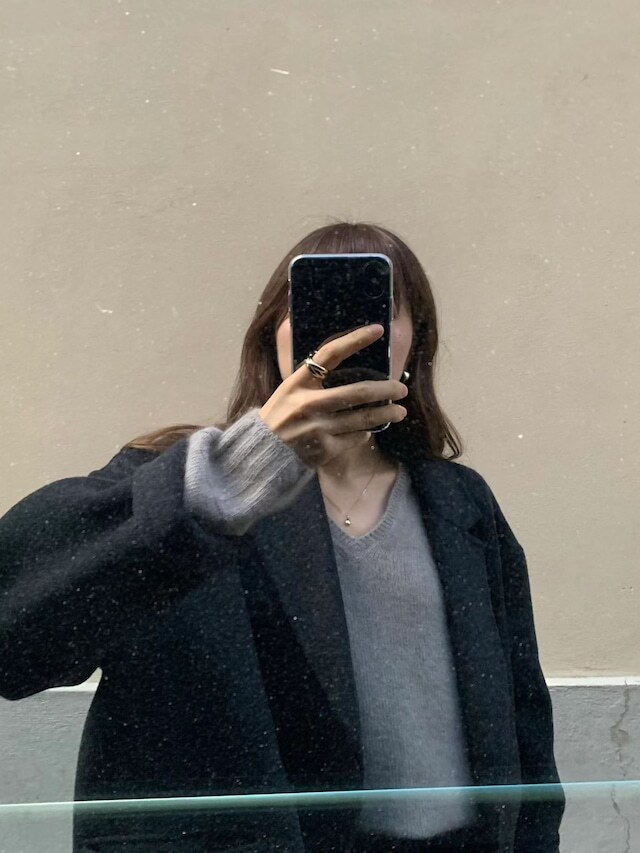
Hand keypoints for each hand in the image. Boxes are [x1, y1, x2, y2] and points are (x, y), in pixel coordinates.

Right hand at [259, 324, 408, 469]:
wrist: (264, 450)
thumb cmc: (282, 414)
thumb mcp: (290, 389)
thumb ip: (314, 377)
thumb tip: (349, 362)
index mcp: (299, 382)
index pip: (330, 354)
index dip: (355, 340)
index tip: (378, 330)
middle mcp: (308, 403)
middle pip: (358, 392)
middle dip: (385, 389)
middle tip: (401, 388)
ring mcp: (317, 428)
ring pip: (362, 418)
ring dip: (386, 413)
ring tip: (400, 411)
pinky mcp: (324, 449)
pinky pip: (354, 438)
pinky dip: (365, 432)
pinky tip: (371, 429)